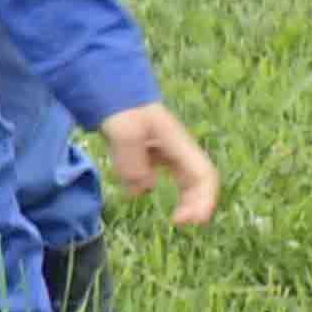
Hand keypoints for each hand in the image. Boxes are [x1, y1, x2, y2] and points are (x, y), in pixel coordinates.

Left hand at [97, 101, 217, 225]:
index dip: (202, 200)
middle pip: (196, 181)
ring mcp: (161, 150)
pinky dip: (150, 187)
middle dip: (194, 204)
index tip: (183, 219)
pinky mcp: (145, 152)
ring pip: (179, 180)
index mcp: (178, 144)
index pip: (204, 176)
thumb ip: (133, 162)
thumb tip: (142, 189)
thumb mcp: (125, 131)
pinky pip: (153, 174)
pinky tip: (133, 190)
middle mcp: (175, 149)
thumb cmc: (120, 106)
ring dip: (179, 199)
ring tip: (169, 216)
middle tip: (178, 223)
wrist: (106, 88)